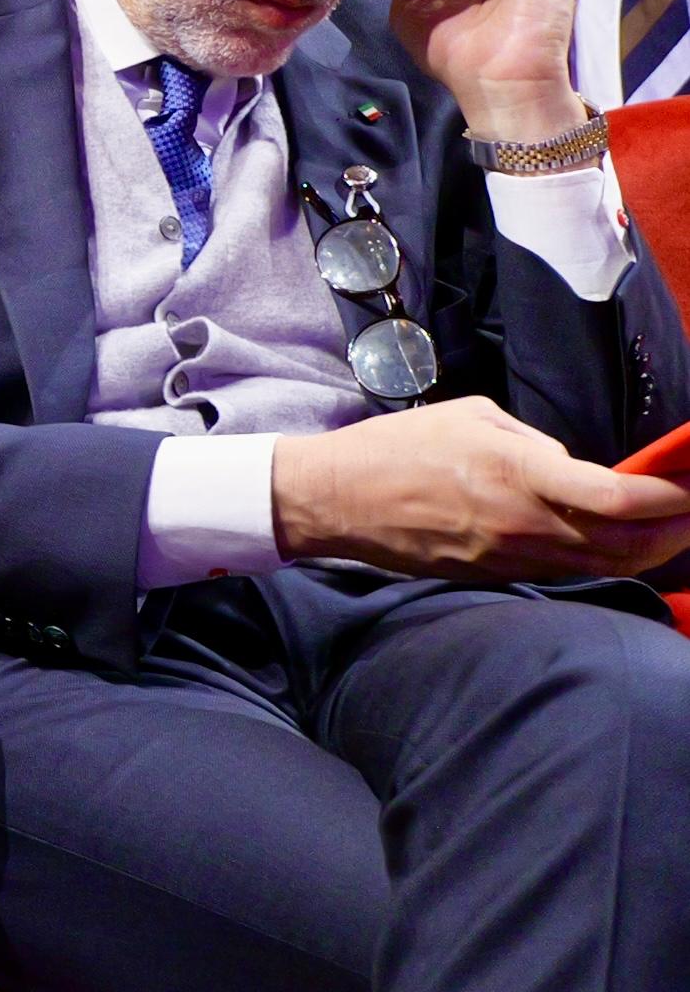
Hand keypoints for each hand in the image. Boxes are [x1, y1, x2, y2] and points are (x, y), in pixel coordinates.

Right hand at [271, 397, 689, 582]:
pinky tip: (616, 541)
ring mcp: (509, 555)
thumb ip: (534, 443)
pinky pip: (568, 570)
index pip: (617, 496)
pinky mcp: (495, 575)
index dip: (669, 496)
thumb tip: (571, 467)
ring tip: (671, 528)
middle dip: (675, 528)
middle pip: (628, 542)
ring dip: (649, 548)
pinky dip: (605, 558)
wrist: (335, 501)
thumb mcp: (472, 416)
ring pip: (605, 564)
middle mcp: (521, 521)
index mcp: (516, 471)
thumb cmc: (396, 448)